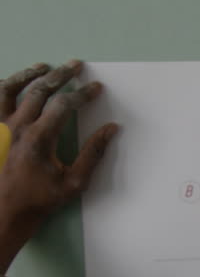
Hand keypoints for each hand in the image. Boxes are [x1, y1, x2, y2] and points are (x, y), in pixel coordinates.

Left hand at [0, 59, 117, 272]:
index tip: (96, 88)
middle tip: (75, 66)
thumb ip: (93, 153)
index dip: (82, 93)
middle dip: (61, 75)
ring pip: (10, 88)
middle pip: (39, 90)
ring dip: (28, 74)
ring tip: (43, 67)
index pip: (63, 105)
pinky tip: (12, 84)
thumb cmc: (39, 199)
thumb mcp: (74, 182)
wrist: (3, 211)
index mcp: (39, 139)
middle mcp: (15, 126)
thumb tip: (112, 129)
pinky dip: (3, 88)